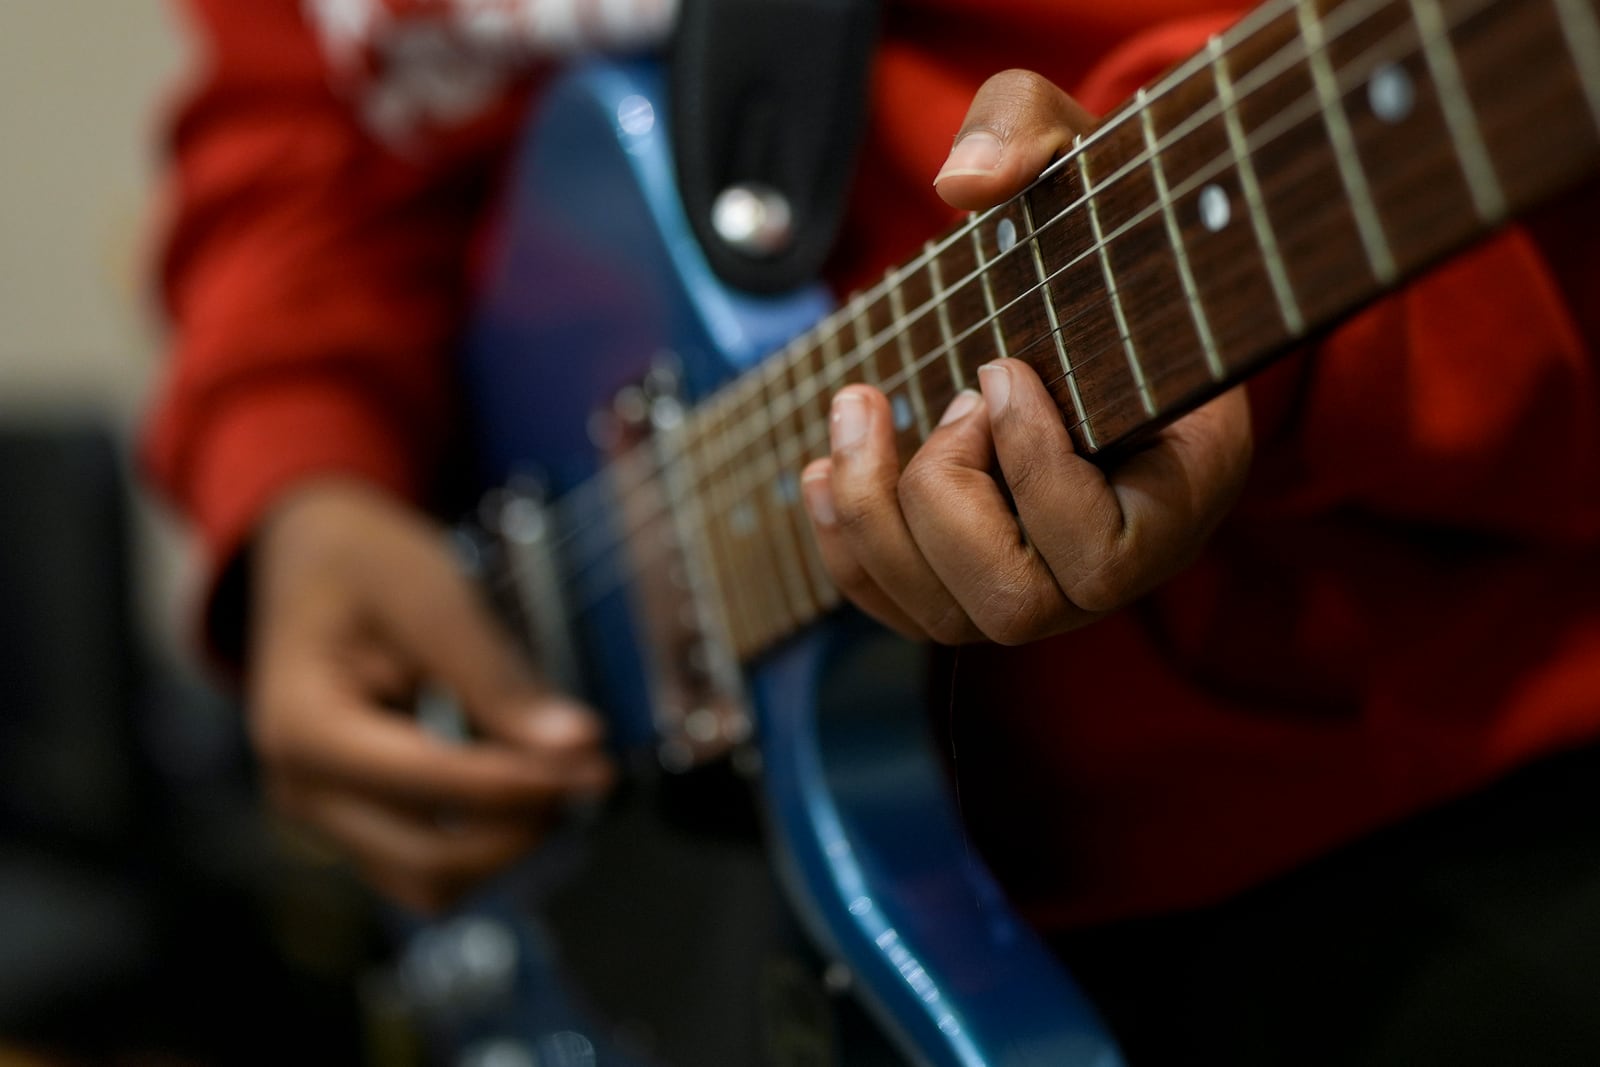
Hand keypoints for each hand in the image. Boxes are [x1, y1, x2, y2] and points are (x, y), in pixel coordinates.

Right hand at [246, 479, 613, 912]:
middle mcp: (301, 788)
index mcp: (304, 726)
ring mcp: (323, 812)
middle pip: (425, 863)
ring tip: (560, 780)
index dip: (520, 781)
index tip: (593, 762)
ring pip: (428, 882)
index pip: (426, 781)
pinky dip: (482, 839)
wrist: (309, 555)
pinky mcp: (353, 819)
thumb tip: (578, 745)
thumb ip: (497, 679)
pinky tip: (526, 786)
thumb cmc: (363, 564)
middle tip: (587, 774)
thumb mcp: (430, 598)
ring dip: (503, 847)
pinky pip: (423, 861)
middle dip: (517, 830)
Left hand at [800, 70, 1253, 644]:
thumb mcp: (1080, 155)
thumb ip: (1030, 133)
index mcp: (1182, 489)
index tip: (1000, 366)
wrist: (1095, 295)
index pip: (1105, 554)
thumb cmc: (1100, 234)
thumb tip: (962, 181)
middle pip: (1012, 607)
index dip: (1033, 465)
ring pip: (944, 620)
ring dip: (873, 512)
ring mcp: (1046, 586)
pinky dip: (844, 544)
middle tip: (946, 394)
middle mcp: (1116, 563)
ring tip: (859, 405)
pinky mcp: (977, 582)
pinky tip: (823, 468)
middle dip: (942, 492)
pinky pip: (897, 609)